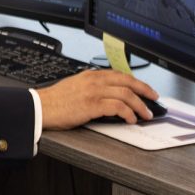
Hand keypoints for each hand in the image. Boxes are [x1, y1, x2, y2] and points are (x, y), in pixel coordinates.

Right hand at [37, 70, 158, 129]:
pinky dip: (128, 113)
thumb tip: (108, 96)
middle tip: (154, 98)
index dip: (136, 82)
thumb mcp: (75, 87)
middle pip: (127, 81)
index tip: (145, 89)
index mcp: (91, 75)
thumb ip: (92, 87)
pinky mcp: (92, 105)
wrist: (40, 107)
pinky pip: (117, 107)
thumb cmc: (55, 101)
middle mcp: (94, 80)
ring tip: (146, 114)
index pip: (120, 74)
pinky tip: (131, 119)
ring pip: (126, 94)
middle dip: (145, 90)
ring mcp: (93, 92)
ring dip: (140, 105)